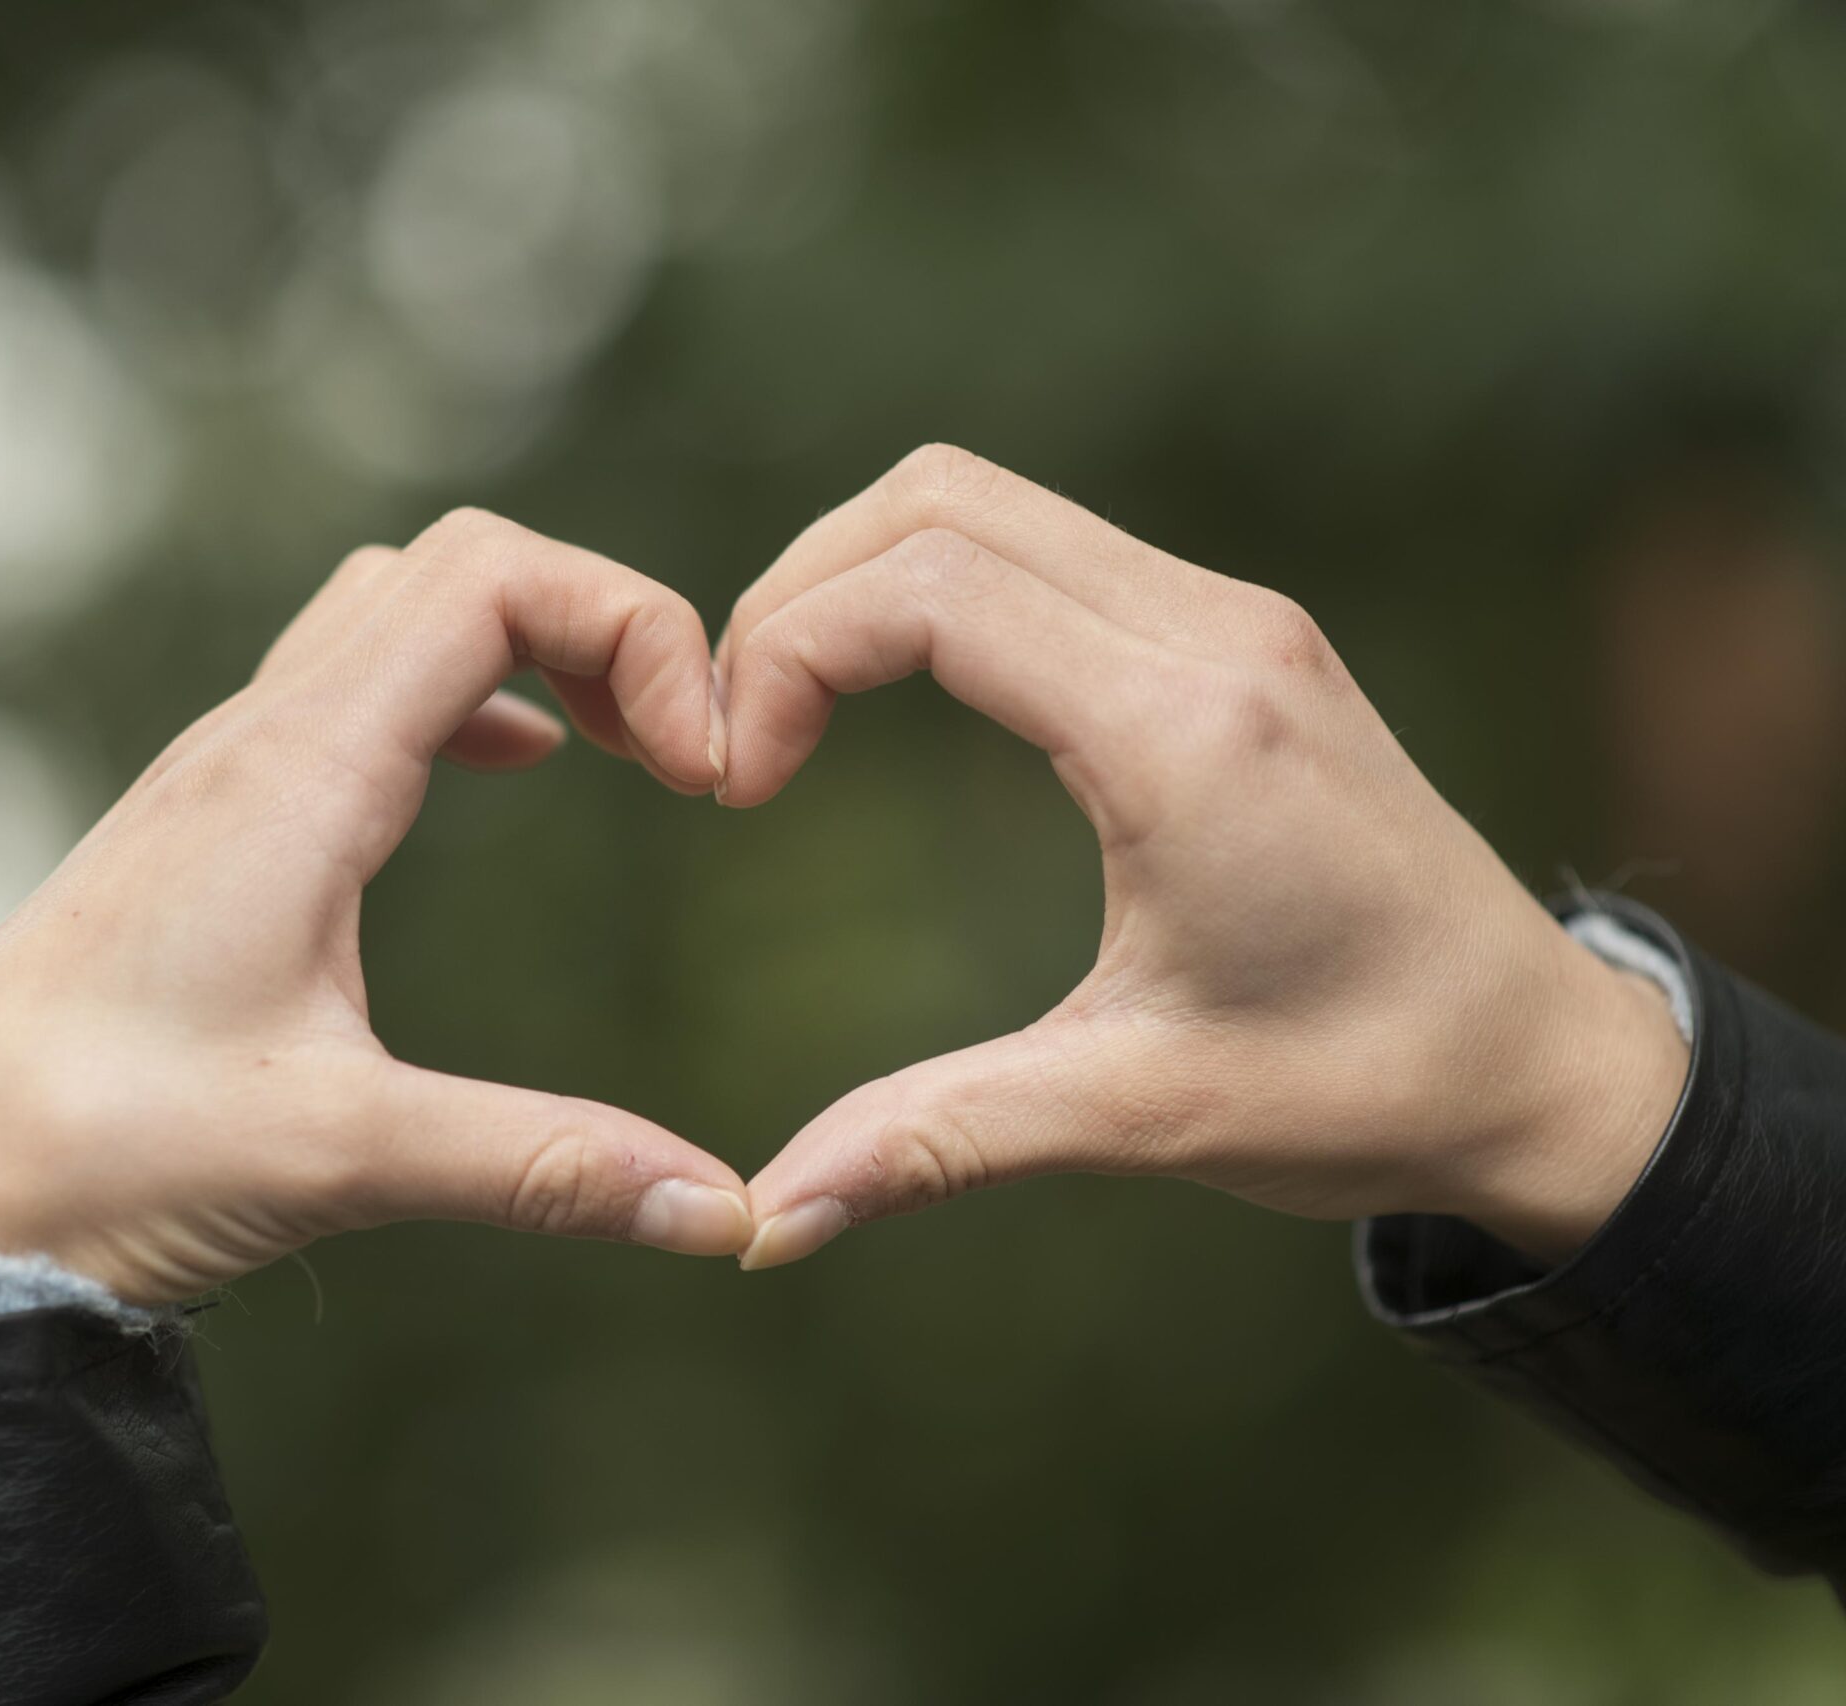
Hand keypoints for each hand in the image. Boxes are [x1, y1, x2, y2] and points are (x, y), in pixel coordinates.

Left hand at [0, 510, 751, 1303]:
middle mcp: (257, 738)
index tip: (702, 772)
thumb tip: (727, 1213)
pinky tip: (509, 770)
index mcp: (299, 772)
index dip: (631, 626)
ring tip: (623, 751)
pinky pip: (355, 682)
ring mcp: (224, 770)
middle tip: (684, 756)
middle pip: (459, 564)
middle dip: (600, 621)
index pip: (494, 576)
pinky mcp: (210, 822)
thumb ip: (541, 1165)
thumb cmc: (100, 1154)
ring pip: (396, 610)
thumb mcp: (339, 1155)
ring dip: (525, 645)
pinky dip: (461, 689)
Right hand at [718, 445, 1689, 1268]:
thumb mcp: (1137, 1115)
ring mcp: (1234, 619)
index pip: (928, 589)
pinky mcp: (1238, 635)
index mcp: (1185, 733)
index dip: (786, 656)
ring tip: (795, 714)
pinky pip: (1046, 545)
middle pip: (936, 501)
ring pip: (986, 503)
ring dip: (862, 580)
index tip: (740, 786)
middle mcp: (1215, 635)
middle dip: (797, 596)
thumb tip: (758, 1226)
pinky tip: (895, 698)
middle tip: (741, 737)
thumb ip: (934, 1142)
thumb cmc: (1362, 1089)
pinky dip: (936, 589)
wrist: (1543, 1065)